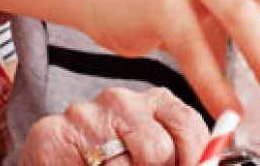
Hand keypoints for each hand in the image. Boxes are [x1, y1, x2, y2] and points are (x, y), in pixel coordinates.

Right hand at [20, 87, 208, 165]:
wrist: (59, 159)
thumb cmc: (113, 162)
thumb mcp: (154, 154)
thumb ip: (181, 158)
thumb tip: (208, 162)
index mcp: (155, 102)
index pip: (188, 125)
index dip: (196, 159)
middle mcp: (120, 100)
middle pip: (158, 151)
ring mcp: (84, 114)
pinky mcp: (51, 134)